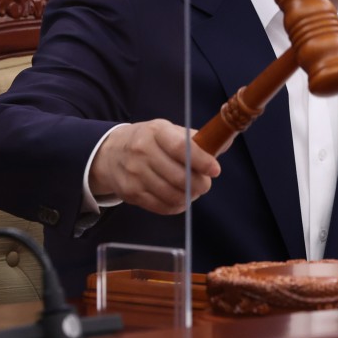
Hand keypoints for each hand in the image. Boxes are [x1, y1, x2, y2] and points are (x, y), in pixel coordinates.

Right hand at [89, 119, 221, 214]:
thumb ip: (197, 139)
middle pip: (178, 176)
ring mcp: (134, 174)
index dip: (201, 160)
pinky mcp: (130, 193)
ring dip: (189, 196)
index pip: (181, 148)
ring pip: (171, 194)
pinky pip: (161, 206)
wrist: (111, 153)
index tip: (215, 169)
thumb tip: (225, 141)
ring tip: (193, 191)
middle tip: (205, 183)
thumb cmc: (150, 141)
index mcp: (156, 131)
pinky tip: (181, 199)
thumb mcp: (169, 131)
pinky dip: (176, 206)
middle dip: (199, 184)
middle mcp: (142, 151)